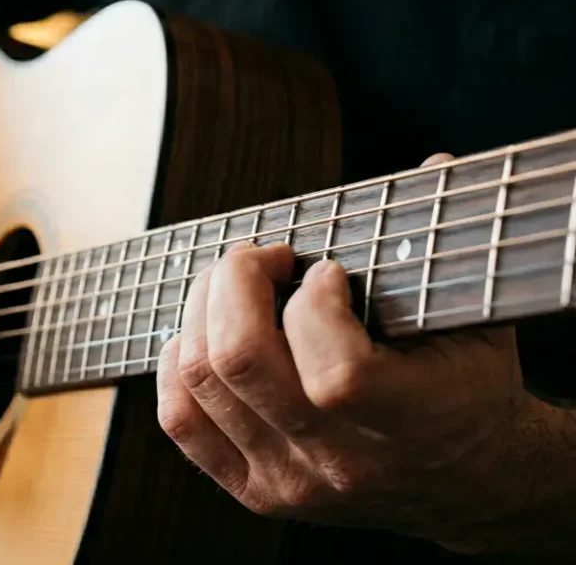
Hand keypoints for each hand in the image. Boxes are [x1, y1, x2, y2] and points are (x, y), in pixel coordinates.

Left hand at [154, 154, 547, 548]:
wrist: (467, 482)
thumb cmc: (467, 387)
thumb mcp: (478, 320)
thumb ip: (446, 247)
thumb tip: (433, 164)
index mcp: (409, 424)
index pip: (335, 370)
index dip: (316, 301)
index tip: (328, 270)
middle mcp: (341, 462)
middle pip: (241, 360)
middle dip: (236, 282)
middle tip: (262, 257)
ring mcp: (290, 482)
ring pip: (201, 380)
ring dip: (201, 310)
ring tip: (234, 285)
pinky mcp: (253, 490)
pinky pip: (181, 420)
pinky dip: (175, 362)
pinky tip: (201, 332)